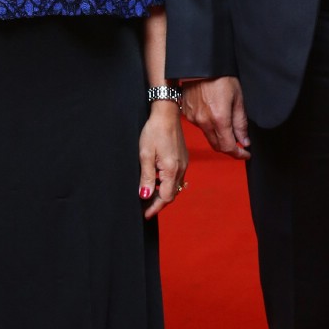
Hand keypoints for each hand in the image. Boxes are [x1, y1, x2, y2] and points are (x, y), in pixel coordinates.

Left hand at [138, 102, 188, 217]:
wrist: (166, 114)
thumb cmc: (154, 132)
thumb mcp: (145, 155)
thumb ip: (147, 177)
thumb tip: (145, 196)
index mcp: (172, 170)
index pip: (166, 197)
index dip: (155, 208)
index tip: (145, 215)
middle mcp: (181, 169)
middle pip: (171, 194)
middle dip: (158, 203)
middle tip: (144, 208)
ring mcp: (184, 164)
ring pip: (174, 186)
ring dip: (162, 193)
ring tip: (148, 195)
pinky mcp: (183, 159)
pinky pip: (176, 178)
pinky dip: (166, 184)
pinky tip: (156, 180)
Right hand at [180, 76, 249, 160]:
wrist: (200, 65)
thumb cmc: (220, 77)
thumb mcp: (238, 98)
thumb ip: (241, 122)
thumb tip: (244, 140)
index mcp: (219, 119)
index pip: (228, 147)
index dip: (238, 154)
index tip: (245, 154)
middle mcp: (204, 122)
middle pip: (218, 146)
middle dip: (230, 148)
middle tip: (239, 144)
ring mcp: (194, 119)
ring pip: (208, 136)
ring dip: (219, 136)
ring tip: (227, 126)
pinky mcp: (187, 114)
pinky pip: (200, 126)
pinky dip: (208, 126)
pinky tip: (214, 115)